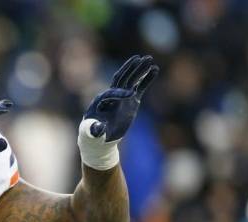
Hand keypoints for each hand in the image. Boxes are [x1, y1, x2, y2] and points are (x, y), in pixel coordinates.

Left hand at [78, 55, 157, 170]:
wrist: (99, 137)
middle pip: (122, 79)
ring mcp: (122, 97)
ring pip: (132, 80)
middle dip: (132, 70)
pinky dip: (146, 79)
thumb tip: (98, 129)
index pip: (111, 94)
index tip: (131, 95)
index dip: (120, 94)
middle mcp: (111, 95)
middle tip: (142, 59)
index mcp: (101, 101)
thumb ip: (95, 130)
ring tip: (150, 59)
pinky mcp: (131, 101)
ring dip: (140, 70)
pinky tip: (155, 69)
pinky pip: (140, 87)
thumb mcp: (92, 133)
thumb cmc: (93, 135)